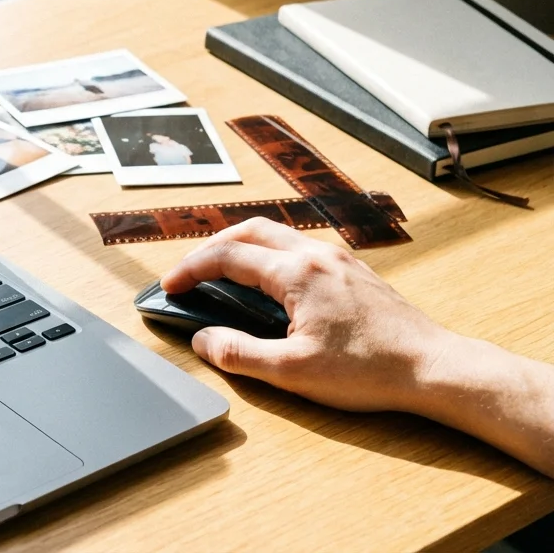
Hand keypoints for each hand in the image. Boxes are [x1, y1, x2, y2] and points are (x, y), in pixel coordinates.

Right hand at [160, 218, 452, 412]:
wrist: (433, 368)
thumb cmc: (370, 370)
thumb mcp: (291, 372)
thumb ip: (239, 354)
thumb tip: (204, 340)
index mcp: (297, 273)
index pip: (227, 257)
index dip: (191, 269)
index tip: (170, 286)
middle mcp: (317, 255)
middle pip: (251, 231)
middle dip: (212, 246)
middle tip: (190, 270)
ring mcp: (339, 260)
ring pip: (279, 235)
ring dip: (243, 246)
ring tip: (223, 271)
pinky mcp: (355, 272)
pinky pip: (301, 248)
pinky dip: (271, 254)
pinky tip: (271, 281)